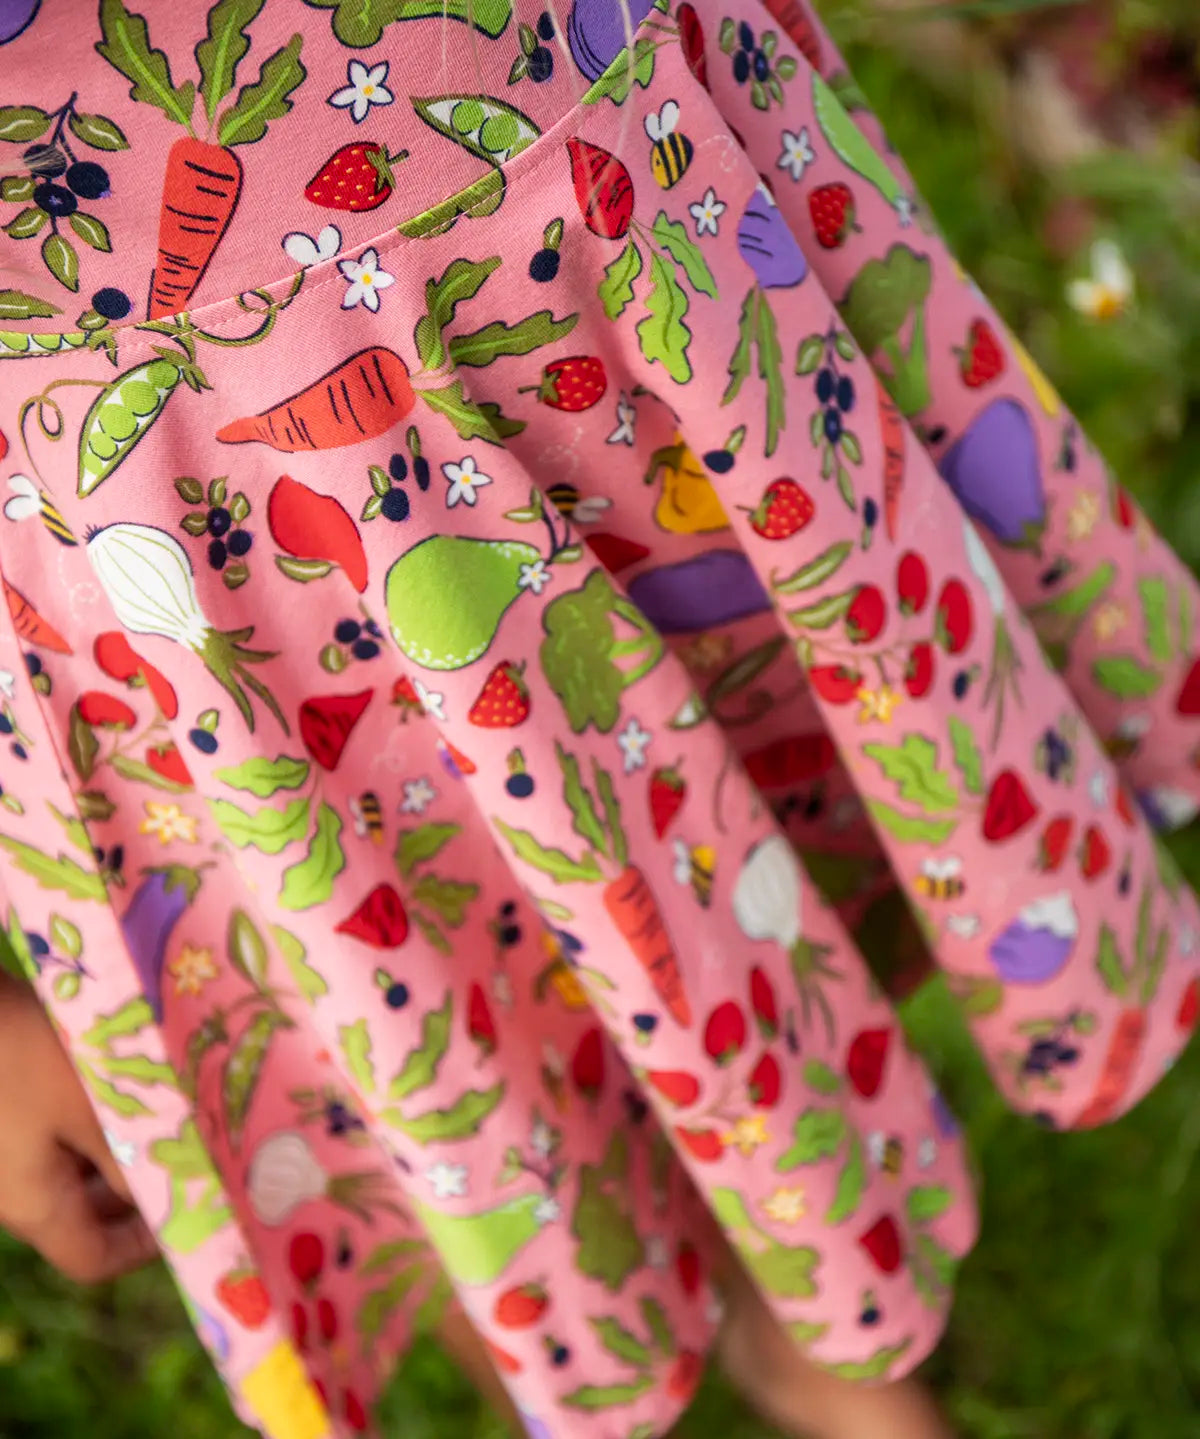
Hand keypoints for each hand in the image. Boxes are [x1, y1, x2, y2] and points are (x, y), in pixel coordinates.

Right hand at [0, 969, 157, 1282]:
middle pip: (81, 1218)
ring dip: (114, 1151)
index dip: (144, 1247)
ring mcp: (2, 1152)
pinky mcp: (2, 1114)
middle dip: (136, 1192)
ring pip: (69, 1172)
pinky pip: (49, 1138)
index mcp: (33, 1206)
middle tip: (185, 1153)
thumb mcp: (91, 1110)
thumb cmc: (20, 1058)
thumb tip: (174, 1199)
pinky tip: (115, 1083)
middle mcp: (10, 1191)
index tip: (189, 1211)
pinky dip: (87, 1124)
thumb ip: (132, 1161)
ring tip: (158, 1111)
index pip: (91, 1260)